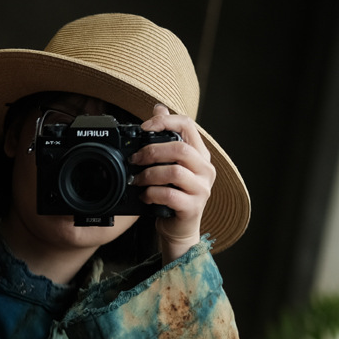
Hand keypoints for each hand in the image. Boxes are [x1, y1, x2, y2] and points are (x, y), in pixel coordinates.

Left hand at [130, 103, 216, 262]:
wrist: (178, 230)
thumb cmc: (172, 197)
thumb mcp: (169, 166)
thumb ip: (166, 140)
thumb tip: (158, 108)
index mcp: (200, 155)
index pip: (188, 125)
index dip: (165, 122)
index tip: (144, 127)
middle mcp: (205, 169)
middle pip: (179, 149)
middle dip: (151, 151)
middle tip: (134, 159)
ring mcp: (201, 188)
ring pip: (174, 172)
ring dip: (148, 174)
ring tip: (136, 180)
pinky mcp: (192, 207)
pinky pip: (169, 195)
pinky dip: (151, 193)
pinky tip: (144, 196)